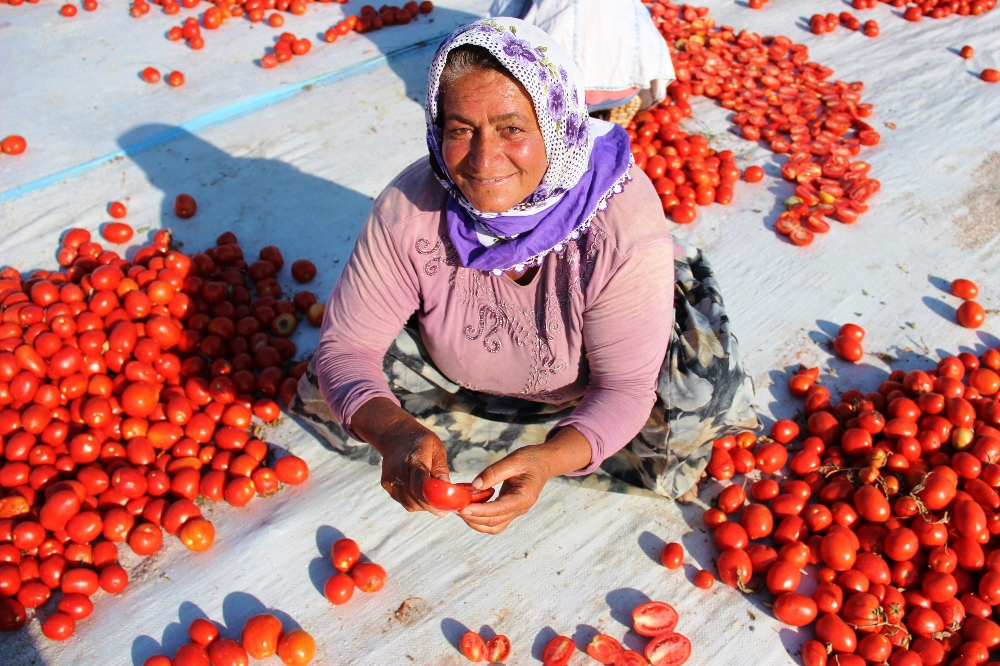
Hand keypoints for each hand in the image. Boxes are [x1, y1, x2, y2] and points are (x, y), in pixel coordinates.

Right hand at [352, 398, 450, 516]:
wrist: (396, 435)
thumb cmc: (422, 441)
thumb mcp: (437, 448)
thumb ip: (441, 469)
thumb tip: (448, 488)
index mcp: (413, 460)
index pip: (419, 487)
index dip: (432, 501)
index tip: (445, 508)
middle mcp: (398, 471)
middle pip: (415, 499)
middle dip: (432, 506)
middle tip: (445, 507)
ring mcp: (390, 479)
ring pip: (410, 504)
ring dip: (424, 506)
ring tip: (434, 499)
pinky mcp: (387, 484)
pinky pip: (404, 501)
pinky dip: (416, 503)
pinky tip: (423, 495)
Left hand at [458, 427, 592, 534]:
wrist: (544, 463)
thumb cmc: (531, 459)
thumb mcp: (513, 460)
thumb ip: (494, 472)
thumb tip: (475, 485)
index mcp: (524, 497)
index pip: (499, 510)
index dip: (479, 510)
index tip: (462, 508)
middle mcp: (521, 508)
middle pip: (494, 522)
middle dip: (473, 518)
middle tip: (455, 508)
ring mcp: (516, 511)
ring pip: (493, 526)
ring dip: (475, 521)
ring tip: (460, 509)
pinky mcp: (511, 509)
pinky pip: (495, 520)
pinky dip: (480, 518)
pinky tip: (470, 507)